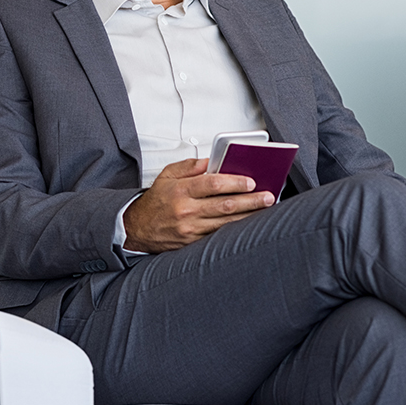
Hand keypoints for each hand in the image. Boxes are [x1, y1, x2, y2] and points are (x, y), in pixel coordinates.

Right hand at [122, 156, 274, 253]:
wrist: (137, 229)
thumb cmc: (154, 202)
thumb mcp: (167, 175)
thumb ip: (190, 166)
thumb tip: (213, 161)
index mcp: (180, 191)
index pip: (212, 184)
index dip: (234, 182)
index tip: (250, 181)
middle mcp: (186, 211)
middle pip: (225, 204)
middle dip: (250, 200)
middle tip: (268, 196)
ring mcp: (191, 229)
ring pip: (226, 222)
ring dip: (248, 215)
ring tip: (264, 208)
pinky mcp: (193, 243)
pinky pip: (219, 234)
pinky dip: (235, 229)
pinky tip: (248, 224)